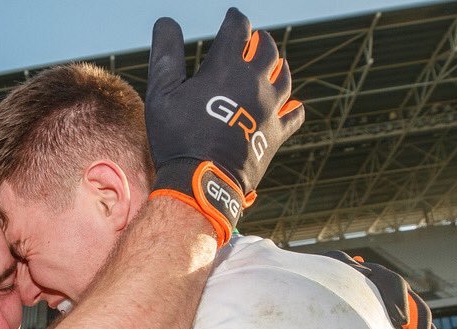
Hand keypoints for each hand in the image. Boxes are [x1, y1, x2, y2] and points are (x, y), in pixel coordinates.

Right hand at [147, 7, 304, 245]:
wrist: (203, 181)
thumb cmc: (178, 137)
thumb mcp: (162, 93)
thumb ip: (165, 54)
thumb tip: (166, 21)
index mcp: (227, 66)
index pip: (238, 29)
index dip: (236, 19)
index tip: (233, 18)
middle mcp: (255, 82)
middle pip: (268, 49)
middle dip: (260, 41)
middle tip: (255, 40)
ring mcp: (270, 108)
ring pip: (284, 77)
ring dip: (279, 67)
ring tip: (274, 65)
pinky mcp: (277, 133)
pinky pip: (294, 114)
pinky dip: (293, 106)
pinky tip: (290, 105)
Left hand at [324, 251, 442, 328]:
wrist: (330, 298)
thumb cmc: (328, 284)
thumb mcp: (330, 271)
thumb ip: (342, 265)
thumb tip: (359, 266)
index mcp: (379, 277)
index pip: (395, 284)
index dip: (399, 302)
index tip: (400, 322)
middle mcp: (399, 295)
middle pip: (420, 311)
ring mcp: (407, 314)